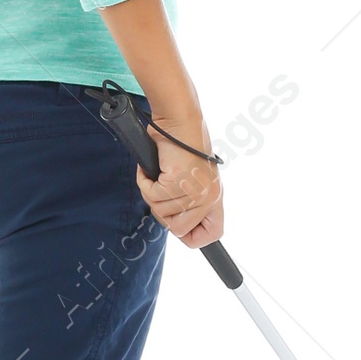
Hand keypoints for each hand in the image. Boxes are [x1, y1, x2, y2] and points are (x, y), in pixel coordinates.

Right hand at [137, 102, 224, 249]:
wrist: (180, 122)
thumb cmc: (182, 148)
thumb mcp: (194, 180)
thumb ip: (190, 203)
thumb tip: (177, 227)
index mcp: (216, 198)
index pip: (213, 234)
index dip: (193, 236)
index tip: (179, 228)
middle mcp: (209, 197)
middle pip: (178, 229)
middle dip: (163, 214)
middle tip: (160, 192)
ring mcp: (194, 190)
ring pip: (161, 211)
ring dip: (151, 193)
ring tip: (157, 175)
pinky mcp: (177, 180)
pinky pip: (151, 194)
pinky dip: (145, 182)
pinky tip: (150, 170)